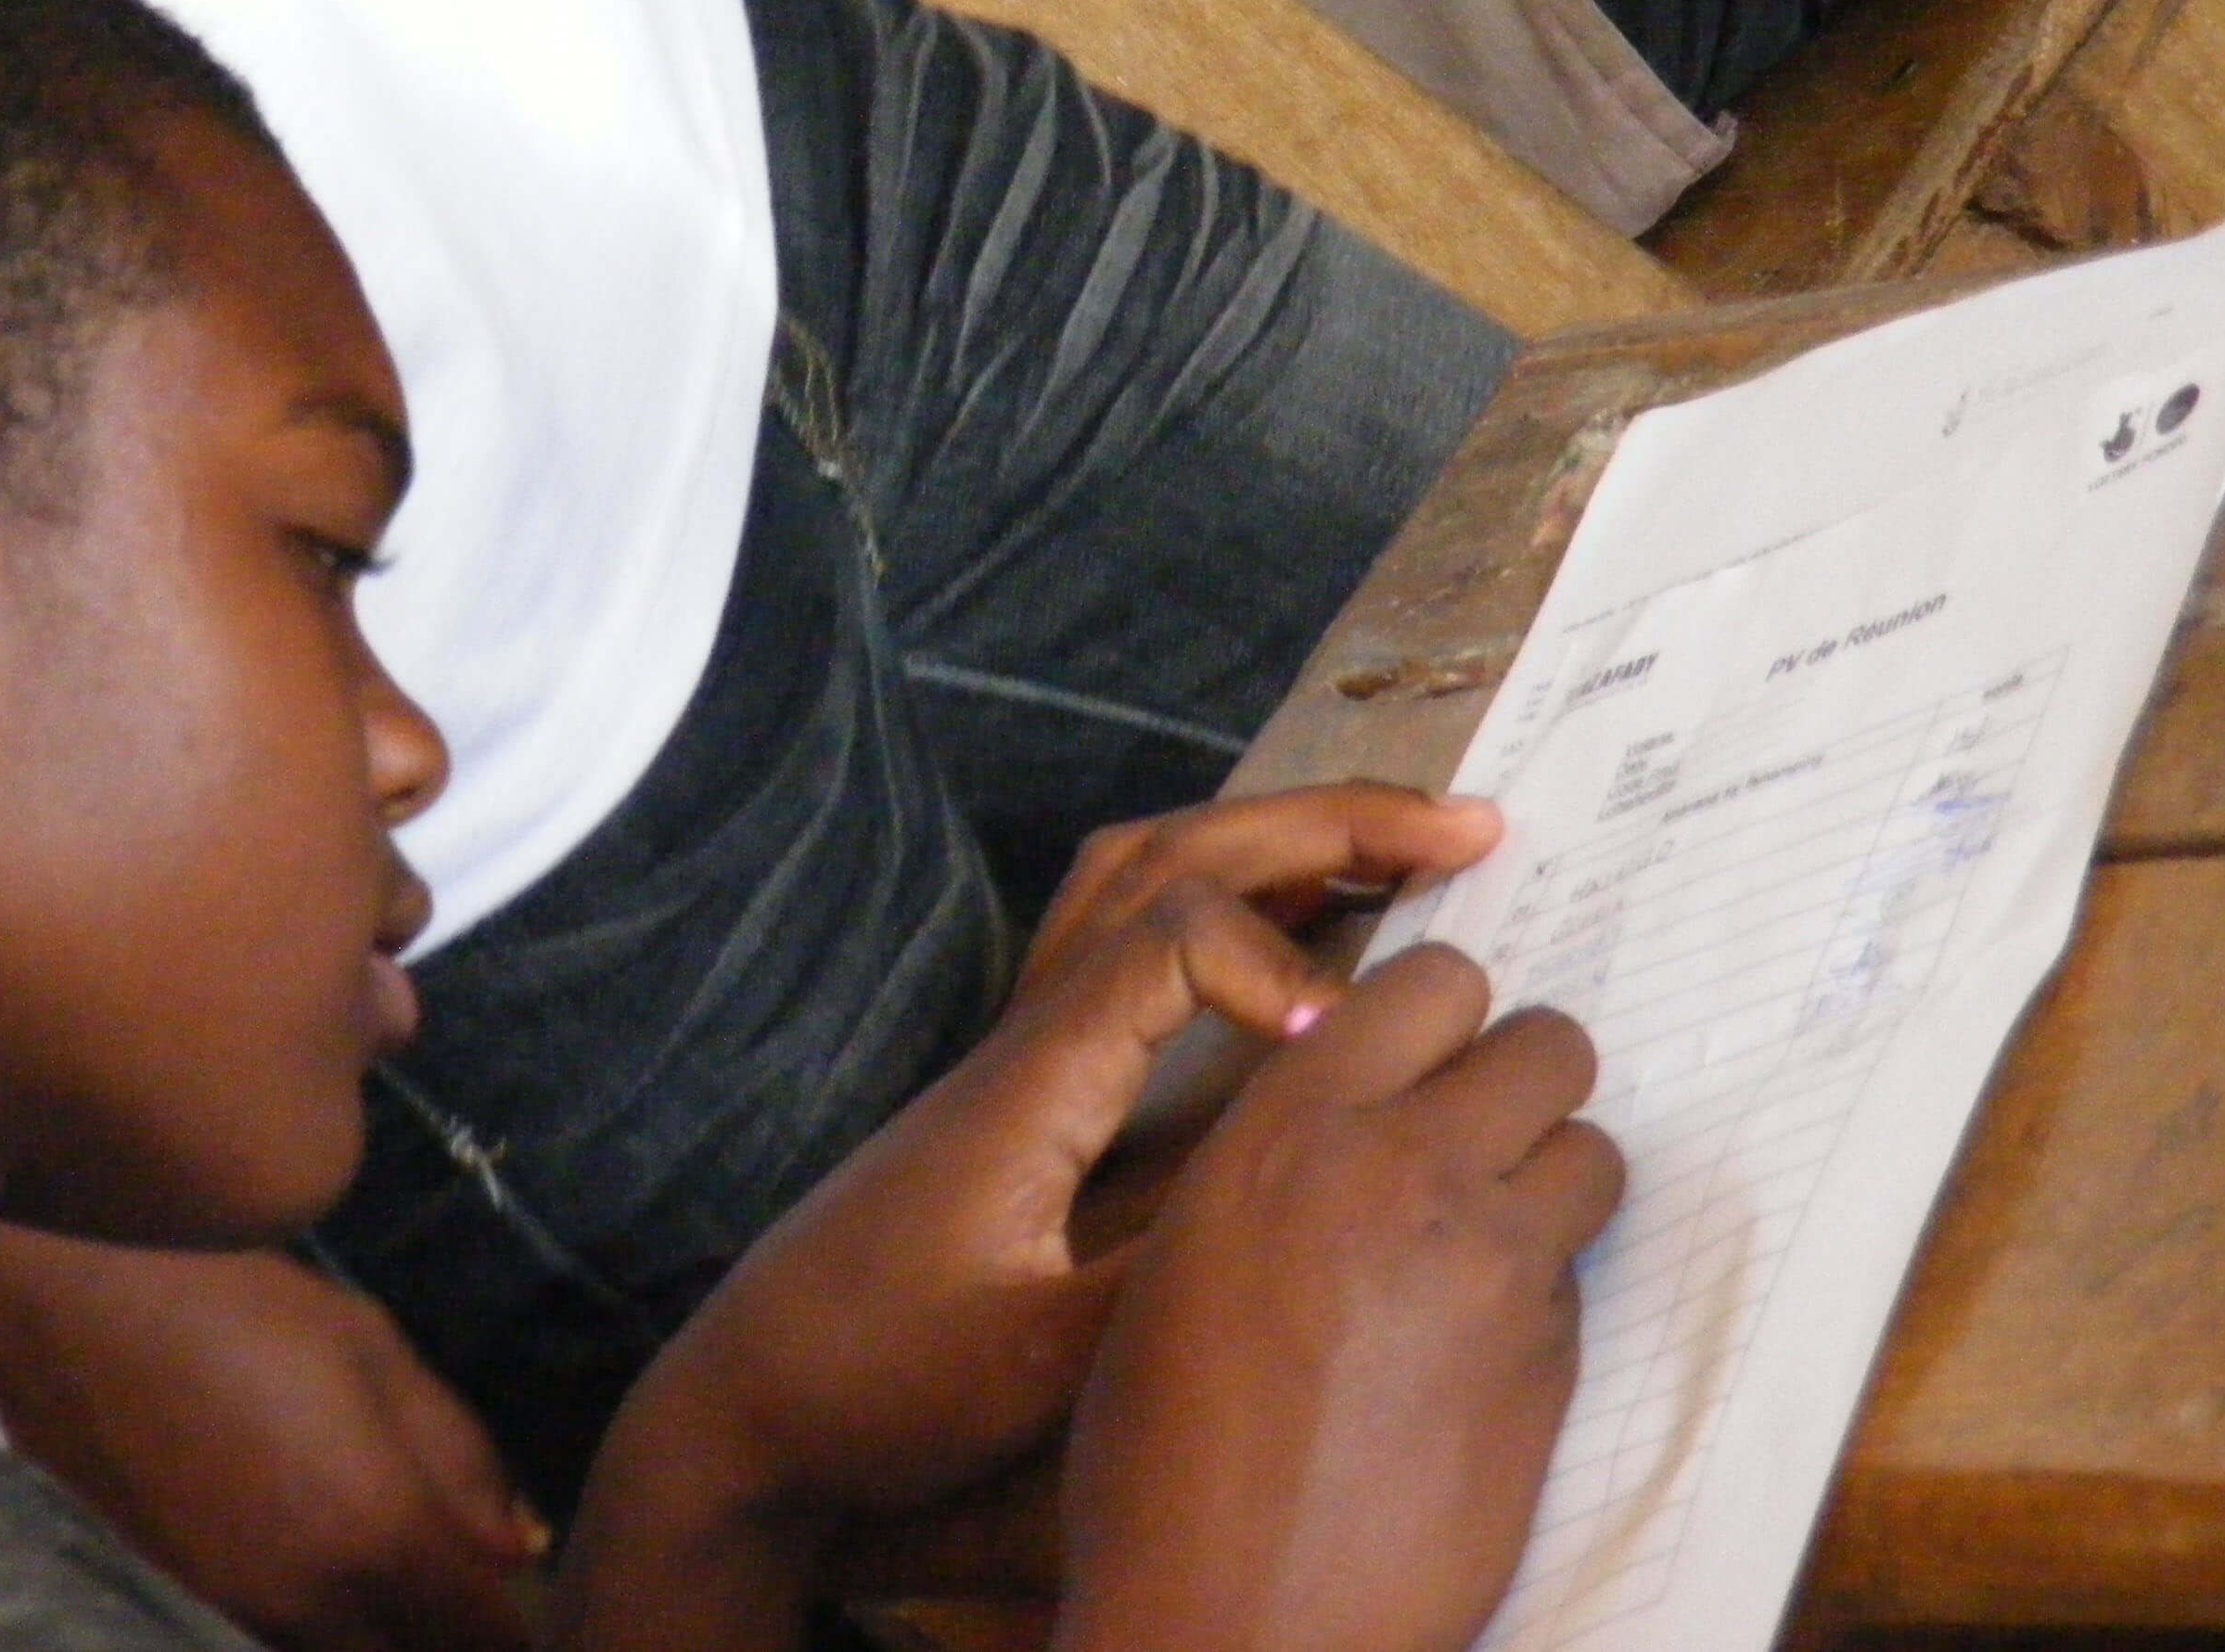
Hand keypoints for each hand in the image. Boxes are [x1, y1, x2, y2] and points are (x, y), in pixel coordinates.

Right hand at [0, 1229, 542, 1651]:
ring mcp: (221, 1621)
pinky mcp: (155, 1615)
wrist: (64, 1302)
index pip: (483, 1638)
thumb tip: (513, 1545)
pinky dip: (300, 1627)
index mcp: (376, 1533)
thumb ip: (458, 1457)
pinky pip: (254, 1646)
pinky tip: (299, 1575)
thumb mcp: (374, 1351)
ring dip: (367, 1633)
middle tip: (448, 1591)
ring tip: (377, 1582)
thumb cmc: (233, 1300)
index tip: (519, 1603)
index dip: (515, 1627)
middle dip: (440, 1637)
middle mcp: (304, 1605)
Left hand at [555, 783, 1504, 1651]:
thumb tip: (1307, 1199)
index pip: (1164, 937)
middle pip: (1168, 858)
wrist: (755, 1401)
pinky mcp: (1030, 1076)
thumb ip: (1165, 1289)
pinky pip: (1133, 930)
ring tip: (1408, 847)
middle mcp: (1026, 1029)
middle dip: (1324, 823)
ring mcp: (1022, 1041)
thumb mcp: (1032, 1366)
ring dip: (1278, 837)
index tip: (1342, 1039)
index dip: (1272, 960)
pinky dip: (1233, 892)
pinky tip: (1309, 929)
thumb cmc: (879, 1385)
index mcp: (1031, 1079)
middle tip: (1470, 827)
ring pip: (1145, 873)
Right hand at [1057, 947, 1624, 1651]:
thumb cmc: (1162, 1455)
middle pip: (1551, 1045)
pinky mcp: (1552, 1359)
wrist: (1237, 1616)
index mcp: (1294, 1128)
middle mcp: (1407, 1170)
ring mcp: (1496, 1265)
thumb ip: (1279, 1160)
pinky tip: (1472, 1347)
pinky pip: (1576, 1274)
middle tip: (1478, 1133)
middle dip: (1525, 1079)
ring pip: (1593, 1152)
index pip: (1439, 982)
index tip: (1426, 1051)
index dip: (1444, 1014)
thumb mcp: (1181, 1258)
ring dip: (1552, 1178)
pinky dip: (1540, 1288)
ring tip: (1485, 1238)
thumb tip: (1351, 1118)